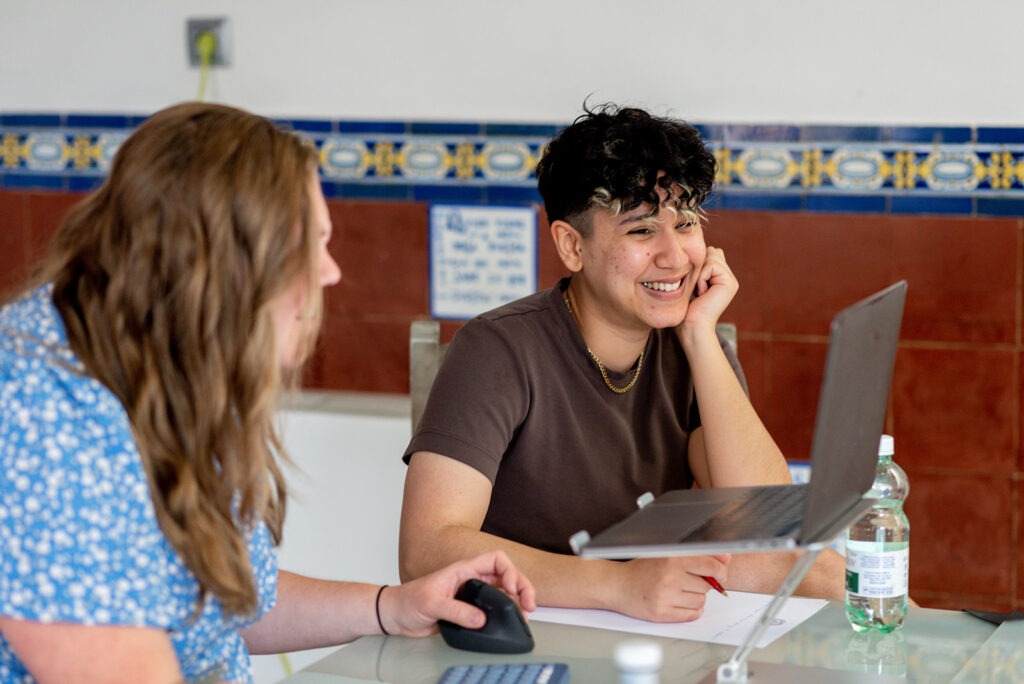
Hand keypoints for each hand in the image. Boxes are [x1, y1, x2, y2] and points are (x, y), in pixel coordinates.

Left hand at [380, 550, 535, 636]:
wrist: (396, 615)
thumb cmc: (408, 601)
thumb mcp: (431, 604)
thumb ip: (455, 611)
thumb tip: (480, 619)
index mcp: (463, 570)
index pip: (495, 560)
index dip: (509, 571)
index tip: (511, 589)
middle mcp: (471, 580)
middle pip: (505, 576)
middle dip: (522, 587)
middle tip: (530, 605)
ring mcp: (472, 595)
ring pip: (503, 592)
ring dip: (517, 601)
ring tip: (525, 614)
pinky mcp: (469, 610)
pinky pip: (494, 608)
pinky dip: (506, 612)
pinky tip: (510, 620)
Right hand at [609, 554, 729, 621]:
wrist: (617, 585)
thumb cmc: (642, 569)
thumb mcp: (668, 555)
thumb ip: (699, 555)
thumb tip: (726, 557)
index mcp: (672, 558)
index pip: (711, 566)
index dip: (720, 571)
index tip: (719, 574)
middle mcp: (669, 577)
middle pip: (707, 586)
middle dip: (701, 584)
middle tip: (686, 580)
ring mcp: (665, 596)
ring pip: (701, 601)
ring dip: (695, 598)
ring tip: (678, 591)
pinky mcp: (662, 613)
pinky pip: (692, 614)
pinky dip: (690, 610)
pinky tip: (677, 602)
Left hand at [681, 246, 737, 332]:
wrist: (693, 325)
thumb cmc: (688, 307)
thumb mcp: (693, 282)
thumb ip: (701, 266)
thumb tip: (704, 248)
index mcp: (722, 276)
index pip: (710, 252)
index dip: (698, 264)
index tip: (694, 285)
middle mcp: (729, 277)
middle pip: (711, 251)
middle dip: (699, 267)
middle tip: (698, 288)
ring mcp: (731, 279)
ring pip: (711, 256)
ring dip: (699, 273)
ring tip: (700, 291)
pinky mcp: (730, 282)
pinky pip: (711, 266)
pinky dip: (701, 278)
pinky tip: (702, 293)